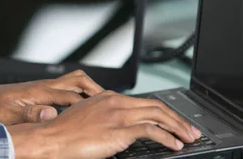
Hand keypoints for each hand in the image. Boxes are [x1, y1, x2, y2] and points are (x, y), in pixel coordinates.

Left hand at [0, 70, 102, 123]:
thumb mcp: (8, 116)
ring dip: (89, 89)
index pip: (72, 95)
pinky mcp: (41, 91)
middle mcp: (44, 86)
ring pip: (74, 81)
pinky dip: (79, 93)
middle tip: (112, 102)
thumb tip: (50, 115)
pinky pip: (67, 87)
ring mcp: (43, 87)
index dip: (90, 103)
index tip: (107, 109)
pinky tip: (84, 105)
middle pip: (78, 81)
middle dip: (96, 90)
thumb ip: (30, 115)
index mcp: (39, 92)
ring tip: (104, 103)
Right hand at [7, 90, 201, 158]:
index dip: (163, 112)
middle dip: (177, 118)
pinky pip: (151, 131)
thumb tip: (116, 127)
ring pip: (158, 115)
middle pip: (156, 106)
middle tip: (190, 130)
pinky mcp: (119, 129)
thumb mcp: (86, 116)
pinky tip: (175, 145)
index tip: (174, 122)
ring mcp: (118, 114)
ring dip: (177, 127)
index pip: (144, 101)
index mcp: (109, 97)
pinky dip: (167, 137)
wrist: (52, 137)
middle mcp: (116, 101)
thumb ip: (104, 117)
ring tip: (189, 138)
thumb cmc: (63, 131)